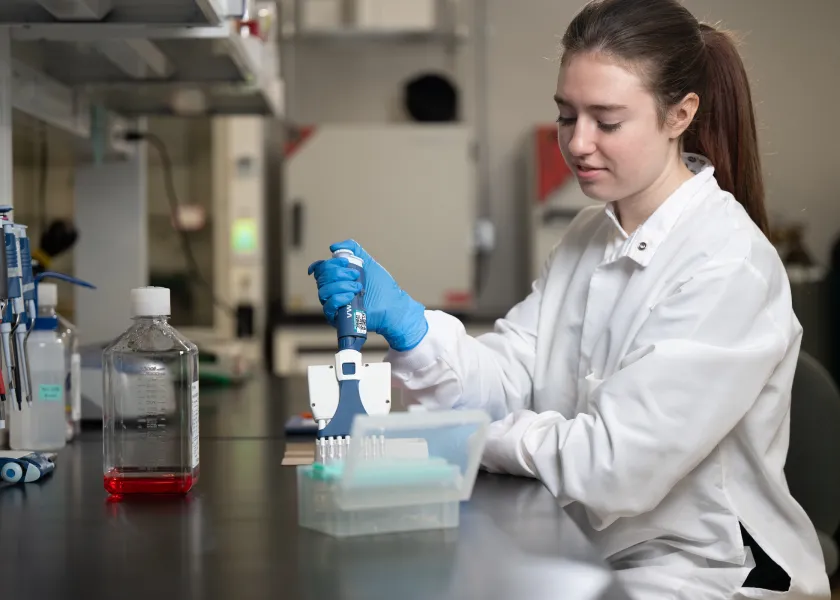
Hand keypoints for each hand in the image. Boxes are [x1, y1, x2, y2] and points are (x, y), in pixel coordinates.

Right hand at [307, 240, 428, 351]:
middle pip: (322, 278)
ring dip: (341, 286)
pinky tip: (351, 296)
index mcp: (337, 278)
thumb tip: (333, 247)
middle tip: (356, 275)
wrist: (392, 305)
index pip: (321, 269)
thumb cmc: (382, 287)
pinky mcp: (337, 318)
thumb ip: (354, 249)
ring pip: (323, 291)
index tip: (345, 262)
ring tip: (358, 287)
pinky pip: (328, 306)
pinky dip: (338, 298)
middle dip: (338, 273)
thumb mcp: (368, 262)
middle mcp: (333, 291)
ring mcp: (334, 305)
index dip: (329, 263)